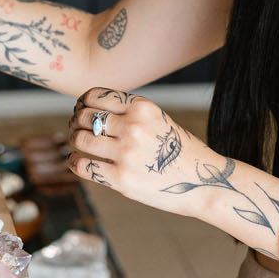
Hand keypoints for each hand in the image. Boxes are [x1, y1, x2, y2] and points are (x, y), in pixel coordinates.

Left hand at [66, 88, 209, 214]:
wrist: (203, 181)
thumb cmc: (179, 151)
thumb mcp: (158, 120)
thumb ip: (130, 113)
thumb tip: (92, 111)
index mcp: (142, 107)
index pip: (96, 96)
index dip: (82, 103)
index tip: (81, 110)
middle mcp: (133, 126)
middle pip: (85, 117)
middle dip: (76, 122)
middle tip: (76, 128)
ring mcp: (126, 153)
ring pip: (81, 140)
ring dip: (75, 141)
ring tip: (78, 144)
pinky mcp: (121, 179)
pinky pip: (83, 166)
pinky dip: (75, 162)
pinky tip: (77, 161)